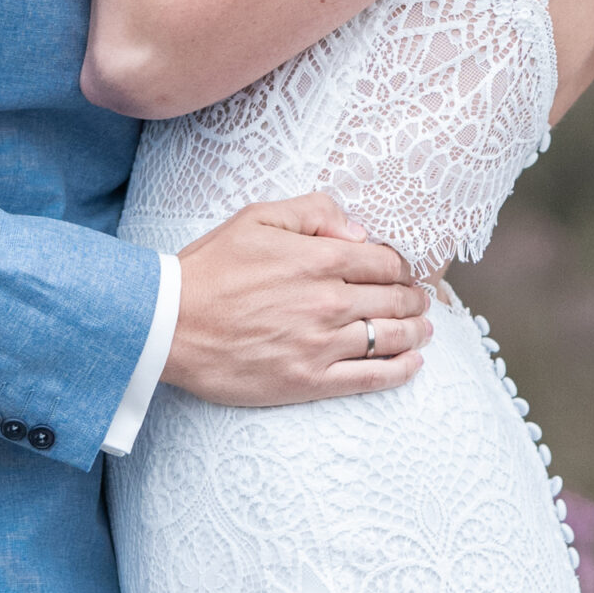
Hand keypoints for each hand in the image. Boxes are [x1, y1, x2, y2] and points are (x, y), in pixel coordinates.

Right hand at [163, 194, 431, 404]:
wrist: (169, 324)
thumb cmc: (210, 269)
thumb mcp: (257, 218)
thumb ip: (312, 212)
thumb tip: (357, 230)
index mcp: (320, 259)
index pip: (385, 261)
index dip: (402, 266)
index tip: (405, 271)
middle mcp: (329, 302)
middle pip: (395, 299)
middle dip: (415, 298)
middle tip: (422, 299)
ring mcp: (322, 344)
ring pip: (391, 337)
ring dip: (416, 332)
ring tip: (424, 329)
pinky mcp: (310, 380)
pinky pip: (372, 377)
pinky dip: (401, 370)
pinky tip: (414, 364)